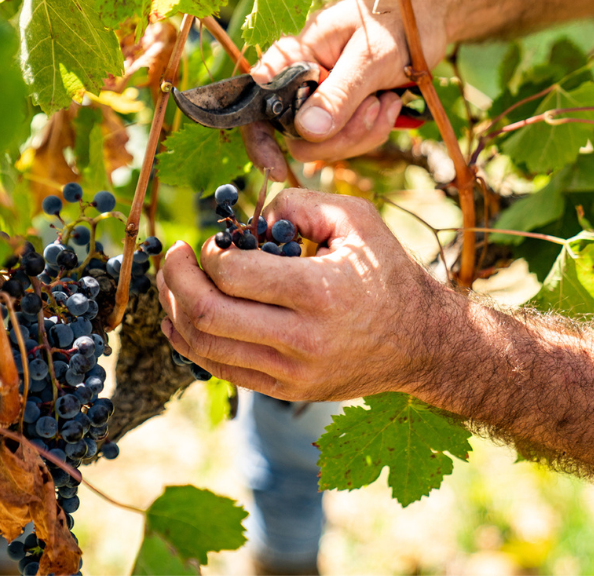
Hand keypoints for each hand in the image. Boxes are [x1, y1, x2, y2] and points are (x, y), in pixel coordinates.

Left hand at [157, 189, 458, 400]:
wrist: (422, 341)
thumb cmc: (386, 271)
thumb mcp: (355, 218)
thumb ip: (299, 202)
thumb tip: (250, 219)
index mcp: (319, 291)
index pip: (233, 275)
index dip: (209, 254)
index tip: (211, 243)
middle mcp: (303, 338)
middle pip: (208, 314)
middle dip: (177, 281)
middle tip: (173, 257)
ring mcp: (293, 372)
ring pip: (207, 348)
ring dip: (175, 312)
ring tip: (171, 284)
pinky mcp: (287, 390)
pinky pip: (223, 371)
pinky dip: (191, 344)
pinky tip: (178, 319)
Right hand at [242, 0, 410, 180]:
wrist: (427, 17)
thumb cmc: (397, 22)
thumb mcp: (371, 58)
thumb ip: (338, 94)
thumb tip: (305, 132)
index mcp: (294, 56)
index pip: (258, 102)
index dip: (260, 139)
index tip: (278, 169)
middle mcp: (301, 81)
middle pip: (296, 135)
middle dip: (337, 136)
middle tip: (372, 107)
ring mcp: (322, 99)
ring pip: (324, 144)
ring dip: (361, 132)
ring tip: (386, 99)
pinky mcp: (344, 111)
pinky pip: (347, 141)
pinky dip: (372, 132)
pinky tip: (389, 103)